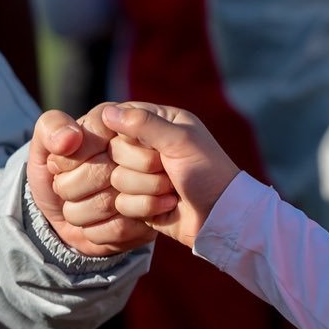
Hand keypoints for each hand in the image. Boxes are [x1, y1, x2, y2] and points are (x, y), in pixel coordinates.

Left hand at [28, 103, 156, 255]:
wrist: (62, 214)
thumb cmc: (54, 174)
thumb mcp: (43, 146)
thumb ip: (51, 129)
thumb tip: (71, 137)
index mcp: (113, 123)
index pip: (92, 140)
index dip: (68, 161)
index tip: (56, 167)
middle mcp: (138, 149)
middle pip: (102, 173)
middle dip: (70, 188)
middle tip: (63, 190)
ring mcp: (150, 184)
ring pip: (112, 203)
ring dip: (81, 212)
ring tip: (76, 205)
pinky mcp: (151, 216)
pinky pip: (121, 228)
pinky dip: (96, 231)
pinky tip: (91, 223)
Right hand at [100, 102, 239, 246]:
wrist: (220, 216)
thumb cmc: (208, 172)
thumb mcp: (180, 141)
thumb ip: (143, 123)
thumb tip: (107, 111)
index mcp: (159, 121)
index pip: (119, 118)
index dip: (126, 134)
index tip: (147, 146)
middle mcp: (146, 145)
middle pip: (114, 151)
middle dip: (144, 166)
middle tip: (169, 169)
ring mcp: (140, 174)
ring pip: (115, 179)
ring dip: (148, 188)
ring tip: (172, 190)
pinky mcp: (137, 200)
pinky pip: (121, 202)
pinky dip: (147, 206)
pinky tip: (168, 206)